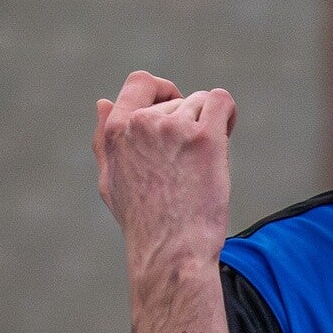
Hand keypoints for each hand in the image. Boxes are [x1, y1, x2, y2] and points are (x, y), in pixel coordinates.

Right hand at [93, 70, 236, 272]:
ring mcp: (173, 128)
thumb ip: (105, 139)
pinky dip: (228, 113)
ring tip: (201, 164)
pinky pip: (222, 102)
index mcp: (116, 131)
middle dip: (190, 121)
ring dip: (208, 126)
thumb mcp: (111, 180)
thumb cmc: (145, 221)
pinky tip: (226, 133)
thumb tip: (103, 102)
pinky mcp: (205, 138)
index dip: (163, 91)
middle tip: (191, 158)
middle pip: (179, 99)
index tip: (176, 109)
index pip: (140, 82)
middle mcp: (142, 124)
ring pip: (202, 104)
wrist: (172, 250)